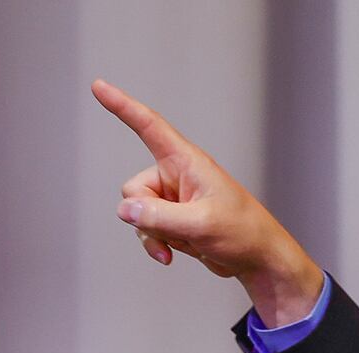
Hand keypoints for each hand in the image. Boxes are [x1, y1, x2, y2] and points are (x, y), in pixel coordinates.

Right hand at [92, 79, 323, 326]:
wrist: (260, 261)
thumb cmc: (243, 234)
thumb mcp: (201, 225)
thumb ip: (160, 217)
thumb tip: (125, 210)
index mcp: (188, 162)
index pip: (149, 127)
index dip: (122, 106)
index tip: (99, 86)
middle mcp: (177, 175)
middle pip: (134, 189)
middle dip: (146, 215)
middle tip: (177, 230)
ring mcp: (173, 198)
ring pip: (137, 212)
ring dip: (152, 233)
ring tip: (180, 246)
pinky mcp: (174, 219)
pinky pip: (147, 228)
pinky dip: (156, 243)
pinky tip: (171, 256)